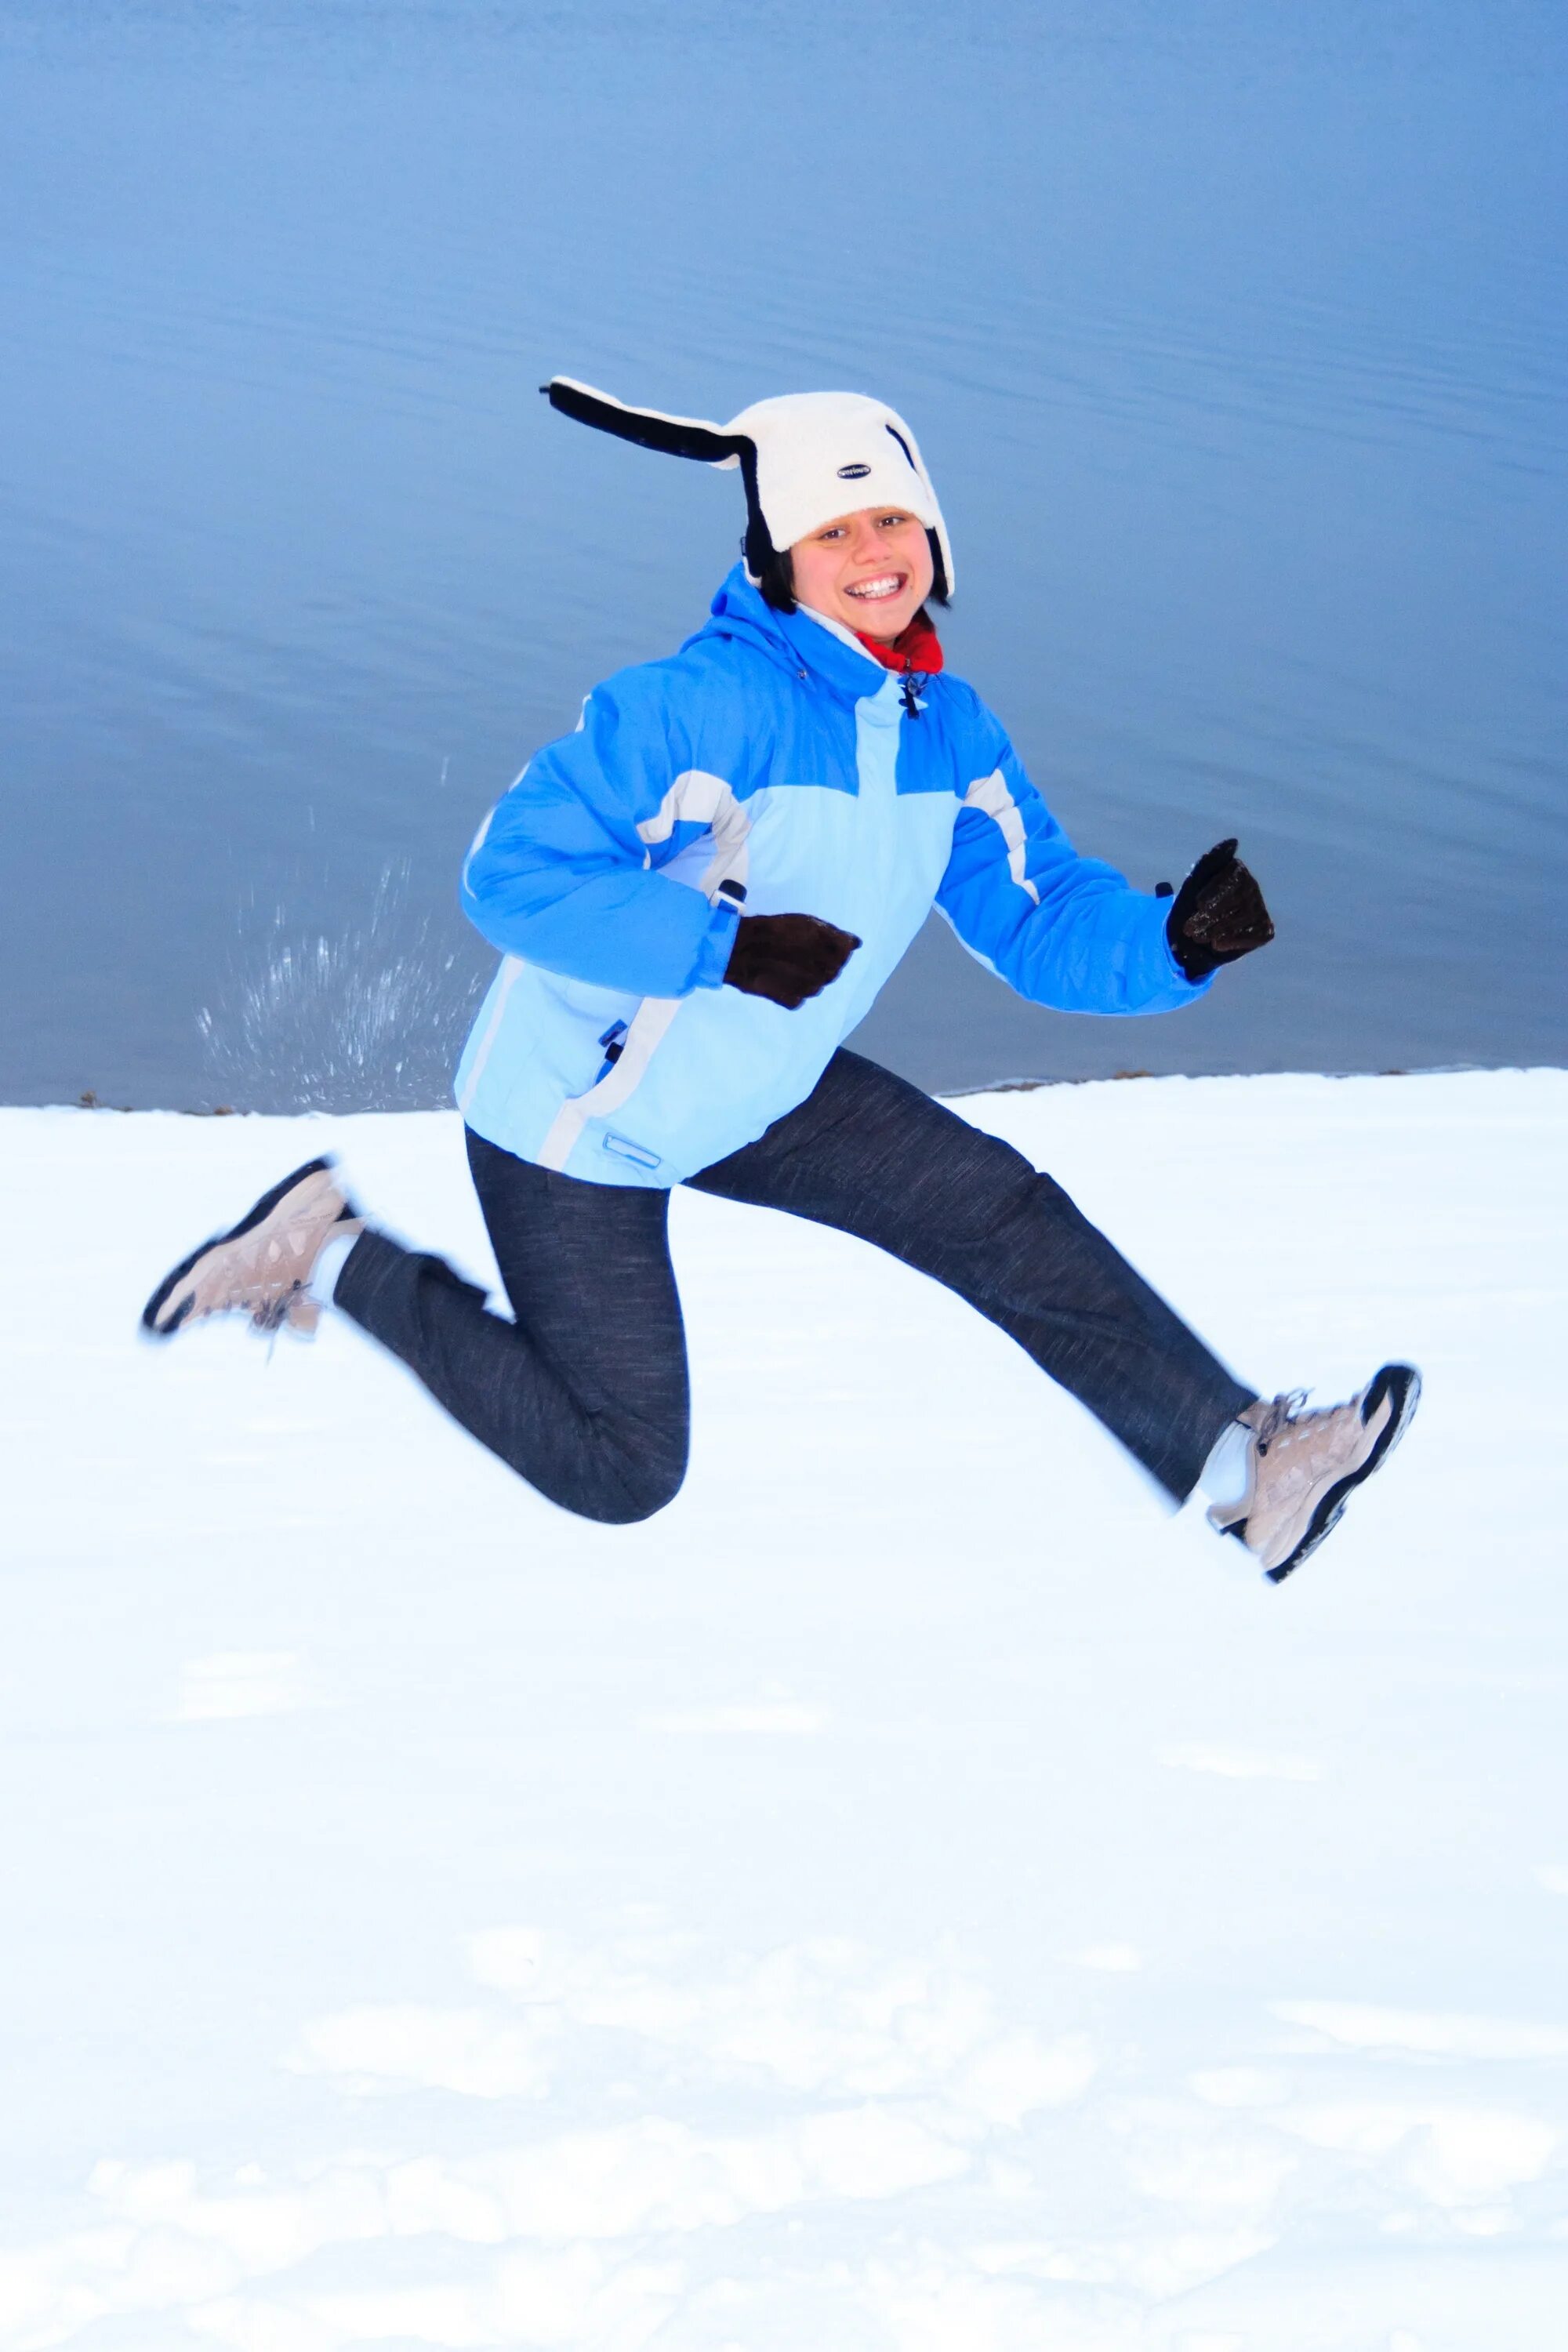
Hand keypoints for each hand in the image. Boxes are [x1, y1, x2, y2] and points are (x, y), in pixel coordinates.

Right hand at [724, 911, 860, 1008]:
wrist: (738, 950)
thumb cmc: (773, 930)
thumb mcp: (805, 923)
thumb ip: (834, 934)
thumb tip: (857, 943)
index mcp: (831, 949)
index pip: (845, 952)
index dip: (833, 948)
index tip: (818, 943)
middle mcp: (825, 971)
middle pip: (833, 971)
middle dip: (821, 963)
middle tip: (799, 954)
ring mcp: (809, 989)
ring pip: (818, 986)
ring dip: (808, 977)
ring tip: (788, 965)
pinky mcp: (792, 1001)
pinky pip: (800, 998)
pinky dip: (794, 990)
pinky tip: (780, 978)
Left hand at [1159, 838, 1274, 980]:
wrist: (1188, 941)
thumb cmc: (1188, 908)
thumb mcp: (1192, 884)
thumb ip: (1209, 862)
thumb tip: (1233, 842)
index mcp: (1235, 870)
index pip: (1234, 876)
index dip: (1216, 890)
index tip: (1198, 903)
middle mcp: (1252, 886)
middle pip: (1240, 896)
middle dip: (1213, 913)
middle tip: (1191, 927)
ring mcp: (1260, 908)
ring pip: (1245, 916)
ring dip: (1219, 928)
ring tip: (1199, 936)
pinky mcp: (1264, 928)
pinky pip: (1255, 934)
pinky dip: (1234, 940)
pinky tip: (1217, 944)